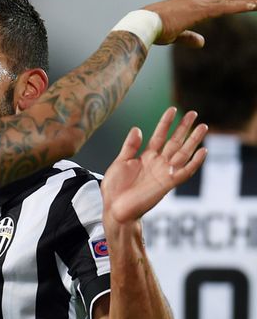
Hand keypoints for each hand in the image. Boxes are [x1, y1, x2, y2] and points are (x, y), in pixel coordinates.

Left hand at [101, 107, 207, 223]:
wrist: (115, 208)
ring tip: (203, 127)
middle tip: (193, 113)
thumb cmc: (115, 188)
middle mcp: (157, 163)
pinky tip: (202, 151)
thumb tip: (137, 128)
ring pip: (183, 154)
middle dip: (183, 128)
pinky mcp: (167, 184)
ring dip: (193, 141)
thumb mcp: (120, 162)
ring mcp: (164, 173)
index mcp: (146, 157)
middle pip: (174, 142)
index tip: (172, 109)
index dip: (165, 123)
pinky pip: (185, 172)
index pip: (159, 136)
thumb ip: (130, 146)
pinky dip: (194, 162)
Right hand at [143, 0, 256, 46]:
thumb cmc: (153, 30)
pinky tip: (251, 6)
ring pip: (225, 2)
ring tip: (256, 3)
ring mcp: (197, 3)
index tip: (237, 4)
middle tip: (253, 1)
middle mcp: (192, 0)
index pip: (209, 3)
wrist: (143, 24)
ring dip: (242, 3)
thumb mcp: (174, 35)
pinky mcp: (200, 9)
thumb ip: (188, 37)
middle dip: (237, 0)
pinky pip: (224, 7)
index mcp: (185, 5)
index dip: (224, 3)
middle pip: (220, 0)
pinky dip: (238, 6)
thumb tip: (202, 42)